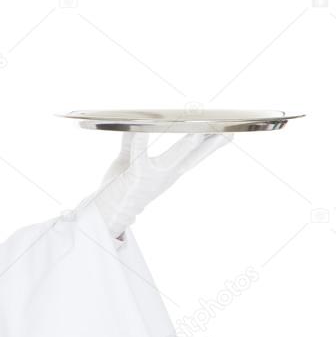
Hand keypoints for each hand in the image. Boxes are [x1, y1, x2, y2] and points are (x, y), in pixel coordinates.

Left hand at [83, 131, 232, 238]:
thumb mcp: (127, 160)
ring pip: (173, 159)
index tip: (229, 135)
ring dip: (185, 146)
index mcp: (167, 172)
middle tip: (229, 132)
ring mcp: (152, 177)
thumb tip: (134, 124)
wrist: (106, 212)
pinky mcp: (136, 176)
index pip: (194, 157)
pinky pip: (139, 156)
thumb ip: (131, 141)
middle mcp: (165, 176)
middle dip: (211, 146)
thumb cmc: (118, 185)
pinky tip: (141, 127)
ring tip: (196, 132)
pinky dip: (140, 141)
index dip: (211, 146)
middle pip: (192, 158)